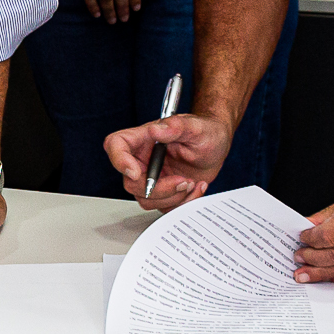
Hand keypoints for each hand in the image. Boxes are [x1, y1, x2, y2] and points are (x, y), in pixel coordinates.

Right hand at [104, 112, 232, 209]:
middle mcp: (143, 159)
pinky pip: (164, 207)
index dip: (119, 160)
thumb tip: (156, 130)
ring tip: (191, 182)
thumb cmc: (204, 131)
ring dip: (172, 197)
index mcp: (143, 138)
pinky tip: (196, 187)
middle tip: (183, 181)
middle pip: (131, 182)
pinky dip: (183, 202)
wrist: (216, 146)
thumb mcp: (195, 126)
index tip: (135, 172)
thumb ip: (176, 126)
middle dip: (158, 189)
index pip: (116, 145)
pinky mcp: (164, 192)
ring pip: (146, 199)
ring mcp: (152, 177)